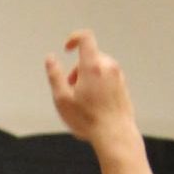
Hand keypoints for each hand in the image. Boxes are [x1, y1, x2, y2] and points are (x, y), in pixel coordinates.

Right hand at [45, 31, 136, 146]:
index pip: (85, 38)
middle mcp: (108, 67)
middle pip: (90, 56)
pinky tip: (94, 106)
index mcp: (93, 66)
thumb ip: (55, 75)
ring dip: (87, 77)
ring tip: (82, 100)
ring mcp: (118, 76)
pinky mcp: (123, 86)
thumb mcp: (62, 99)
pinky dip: (98, 85)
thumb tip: (50, 59)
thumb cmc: (88, 120)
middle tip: (71, 89)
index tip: (67, 48)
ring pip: (98, 68)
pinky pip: (107, 78)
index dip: (74, 38)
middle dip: (77, 69)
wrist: (115, 135)